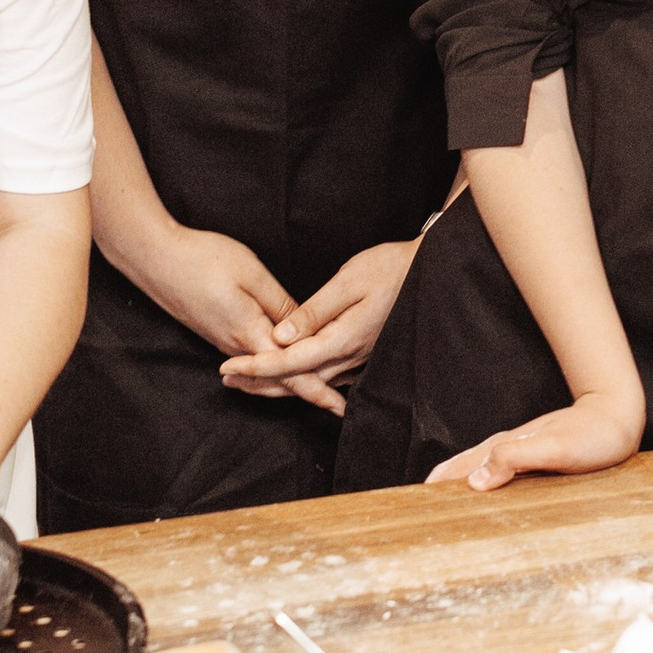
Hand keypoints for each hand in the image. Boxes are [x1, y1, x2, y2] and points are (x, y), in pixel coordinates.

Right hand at [143, 227, 344, 417]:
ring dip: (291, 379)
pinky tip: (283, 362)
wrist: (154, 257)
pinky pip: (250, 359)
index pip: (291, 372)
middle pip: (278, 378)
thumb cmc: (203, 259)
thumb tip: (304, 331)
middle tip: (339, 403)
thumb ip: (281, 305)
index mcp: (250, 332)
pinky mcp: (216, 332)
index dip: (318, 391)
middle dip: (309, 391)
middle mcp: (236, 346)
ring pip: (264, 370)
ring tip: (320, 386)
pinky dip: (271, 367)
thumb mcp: (252, 274)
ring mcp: (223, 341)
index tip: (339, 408)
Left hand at [224, 238, 420, 396]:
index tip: (228, 368)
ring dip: (276, 383)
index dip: (256, 367)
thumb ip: (313, 312)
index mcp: (343, 339)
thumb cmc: (388, 269)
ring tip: (244, 379)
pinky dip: (298, 377)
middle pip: (297, 381)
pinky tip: (282, 372)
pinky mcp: (360, 355)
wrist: (426, 272)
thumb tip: (280, 337)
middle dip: (259, 382)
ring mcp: (357, 360)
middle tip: (226, 380)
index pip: (290, 362)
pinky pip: (323, 375)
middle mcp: (350, 357)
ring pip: (309, 382)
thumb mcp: (347, 282)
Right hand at [426, 382, 644, 492]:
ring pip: (479, 468)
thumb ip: (516, 458)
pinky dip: (480, 482)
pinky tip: (482, 490)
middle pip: (463, 466)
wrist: (619, 416)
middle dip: (440, 485)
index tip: (415, 501)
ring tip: (439, 501)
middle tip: (417, 508)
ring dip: (457, 483)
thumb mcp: (554, 449)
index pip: (461, 468)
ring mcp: (519, 451)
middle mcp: (508, 447)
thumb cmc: (592, 436)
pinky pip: (497, 472)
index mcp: (506, 447)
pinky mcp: (534, 458)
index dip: (439, 482)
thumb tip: (474, 480)